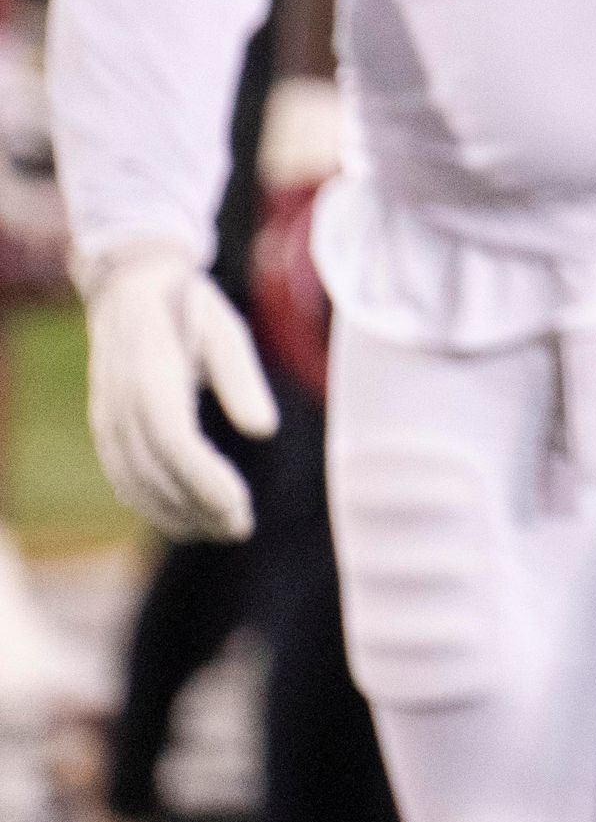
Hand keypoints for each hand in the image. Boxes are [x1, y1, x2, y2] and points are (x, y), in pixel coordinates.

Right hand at [82, 242, 276, 541]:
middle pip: (156, 470)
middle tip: (241, 528)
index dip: (203, 478)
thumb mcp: (225, 330)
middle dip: (198, 506)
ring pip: (134, 481)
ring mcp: (106, 419)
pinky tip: (186, 519)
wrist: (130, 291)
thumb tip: (265, 430)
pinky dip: (151, 504)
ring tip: (221, 531)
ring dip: (176, 514)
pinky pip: (122, 476)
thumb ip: (242, 379)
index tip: (239, 505)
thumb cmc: (190, 309)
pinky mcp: (104, 429)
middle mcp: (120, 404)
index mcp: (151, 376)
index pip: (174, 442)